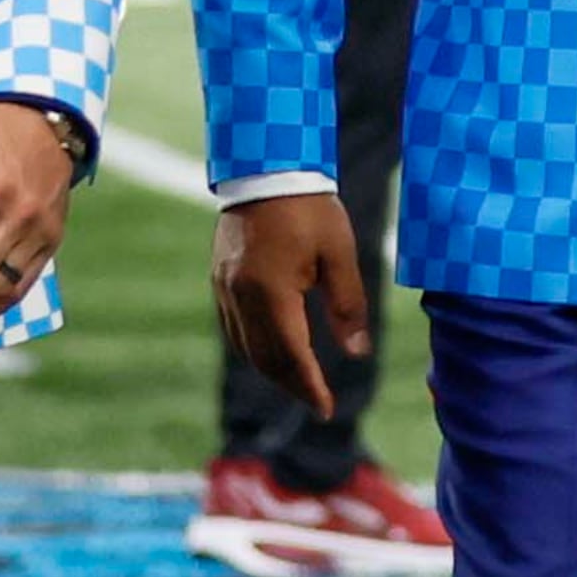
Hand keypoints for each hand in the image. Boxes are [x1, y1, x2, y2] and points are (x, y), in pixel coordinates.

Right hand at [212, 192, 369, 421]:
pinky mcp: (219, 278)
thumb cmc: (310, 208)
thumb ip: (348, 306)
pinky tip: (274, 350)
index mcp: (272, 290)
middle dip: (292, 384)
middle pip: (264, 358)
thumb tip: (356, 353)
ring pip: (245, 346)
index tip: (326, 409)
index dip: (310, 386)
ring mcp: (225, 287)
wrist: (265, 167)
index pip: (291, 354)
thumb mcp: (340, 254)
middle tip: (317, 401)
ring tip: (299, 381)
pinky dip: (255, 347)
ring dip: (271, 370)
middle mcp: (241, 294)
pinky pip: (234, 327)